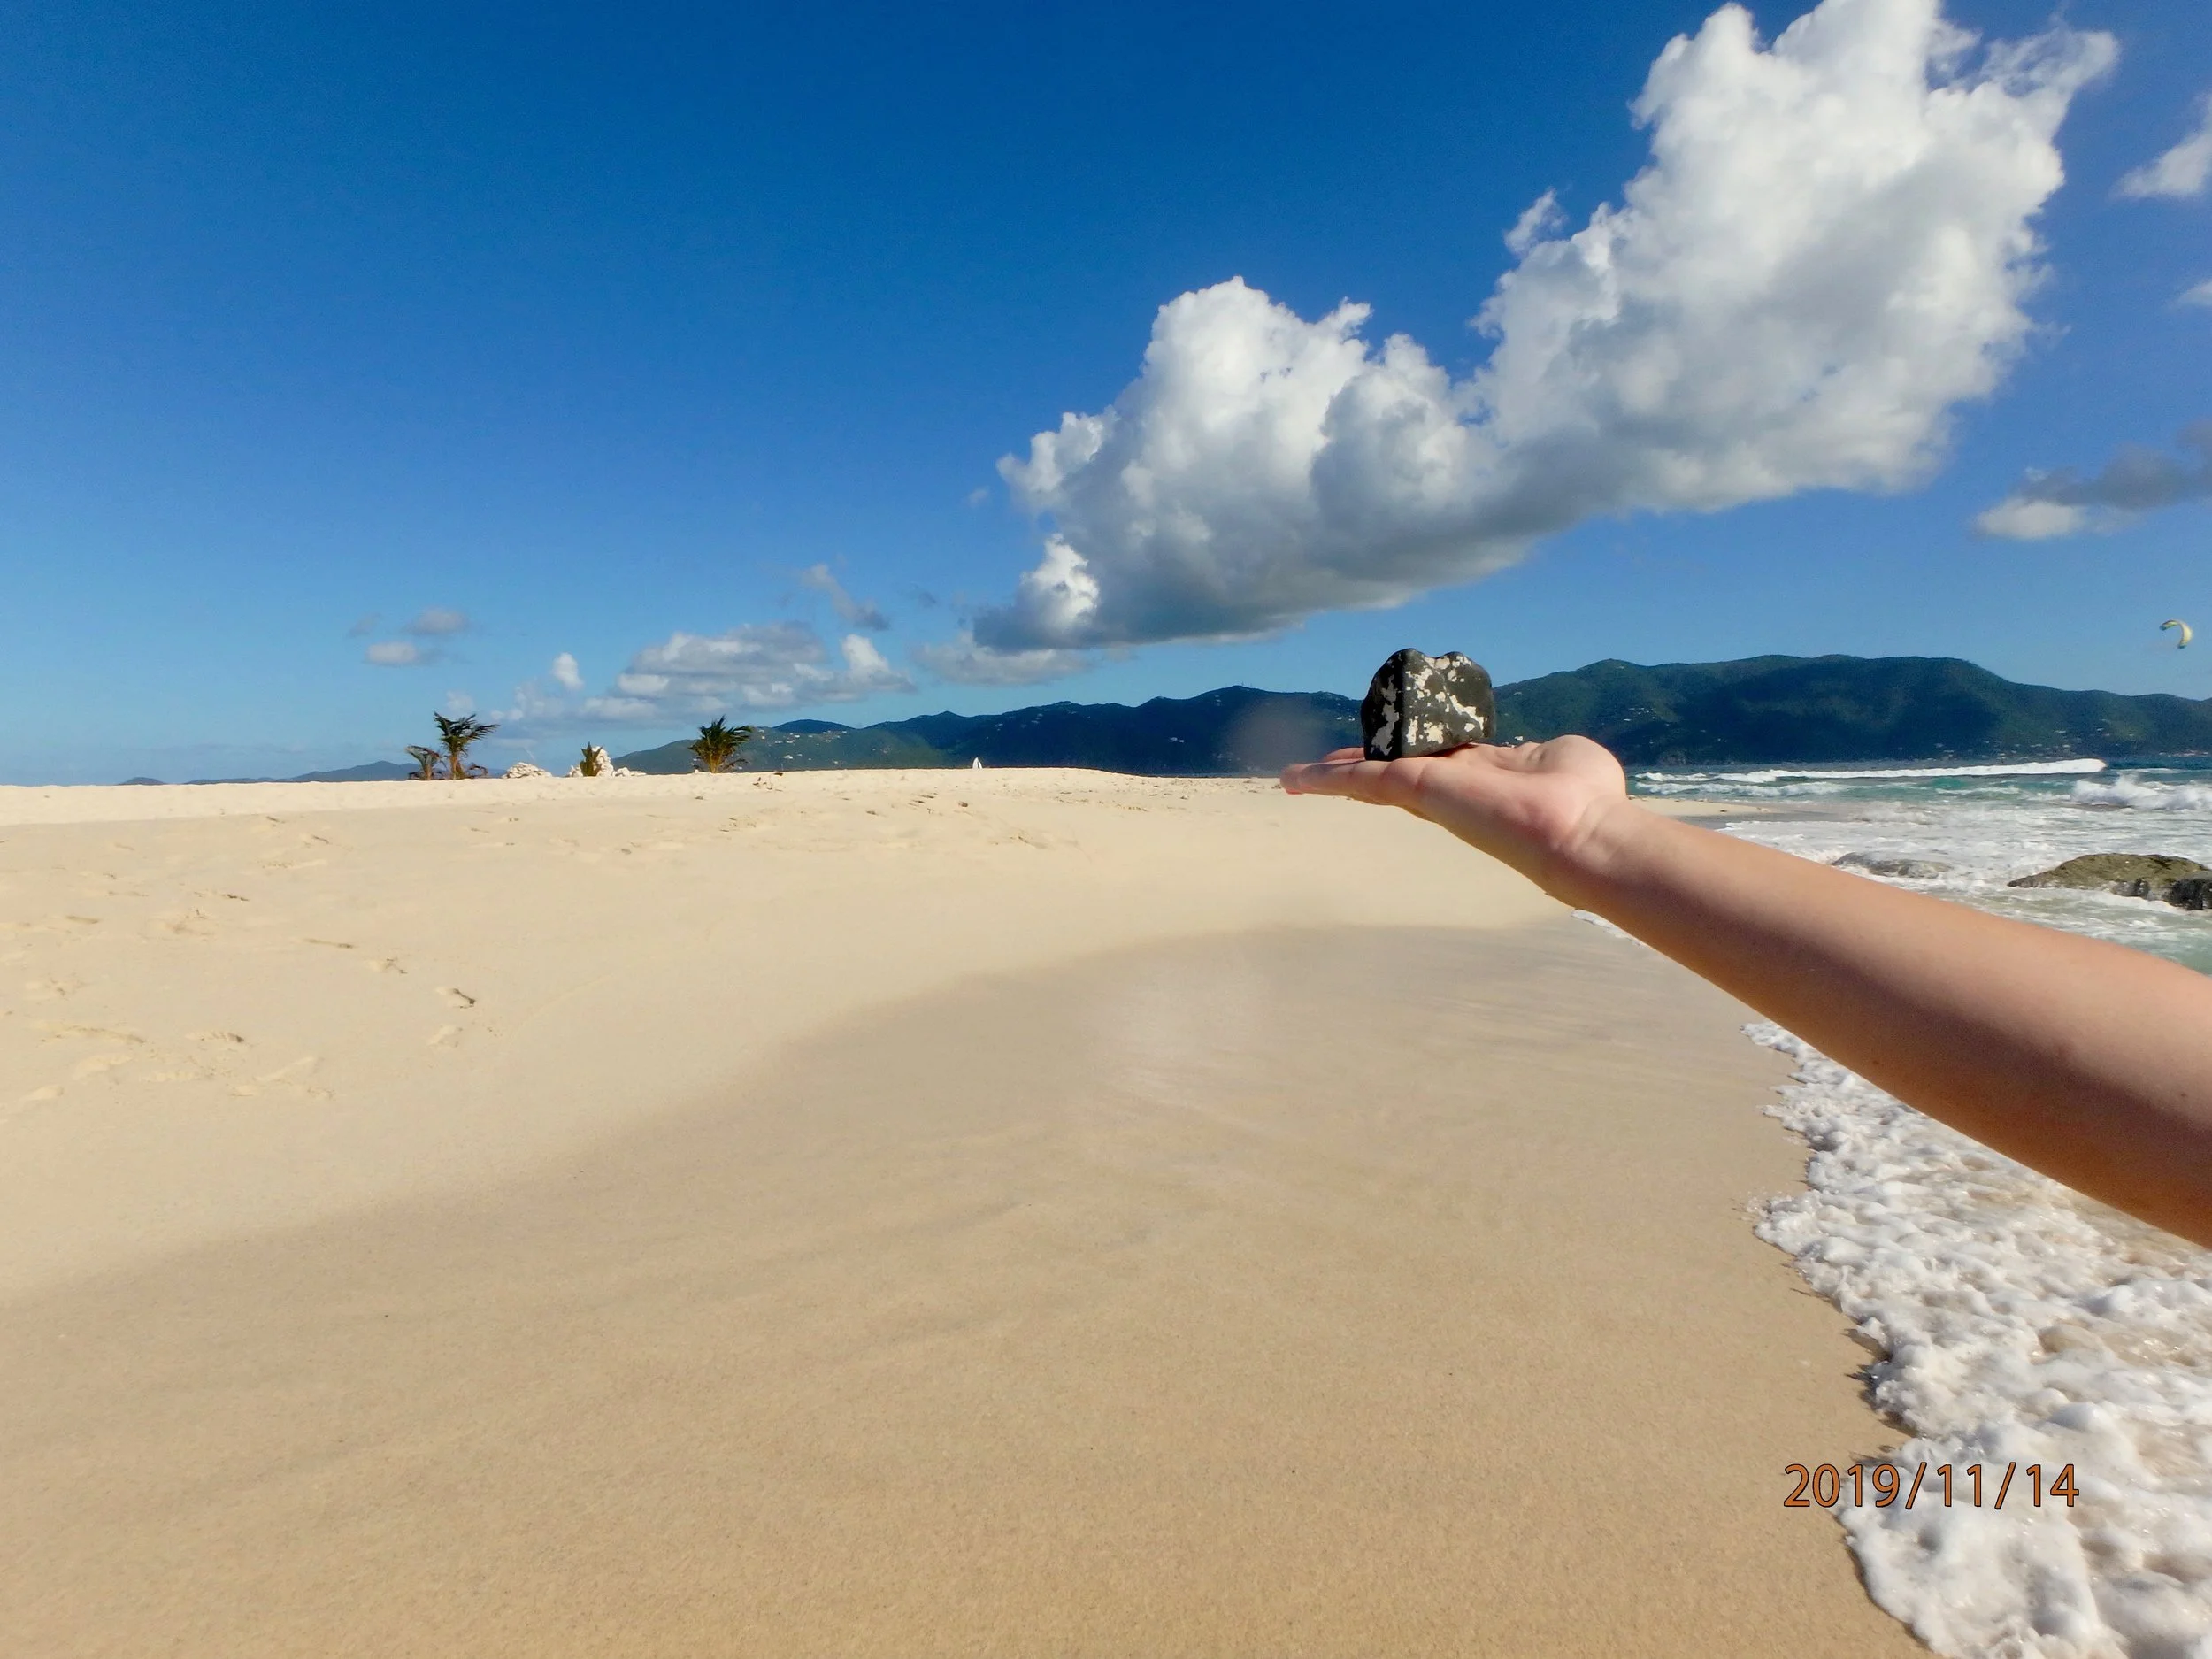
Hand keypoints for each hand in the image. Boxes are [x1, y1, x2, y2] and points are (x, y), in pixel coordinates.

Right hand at [1279, 737, 1634, 890]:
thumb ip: (1546, 754)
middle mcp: (1453, 788)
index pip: (1439, 763)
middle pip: (1395, 774)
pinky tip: (1294, 778)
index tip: (1392, 752)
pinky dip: (1326, 779)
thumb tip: (1548, 756)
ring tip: (1295, 777)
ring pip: (1371, 782)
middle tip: (1326, 769)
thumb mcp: (1562, 757)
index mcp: (1486, 775)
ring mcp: (1433, 793)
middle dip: (1360, 769)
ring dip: (1331, 777)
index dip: (1412, 754)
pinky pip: (1362, 782)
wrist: (1580, 834)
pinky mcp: (1417, 790)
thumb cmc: (1584, 800)